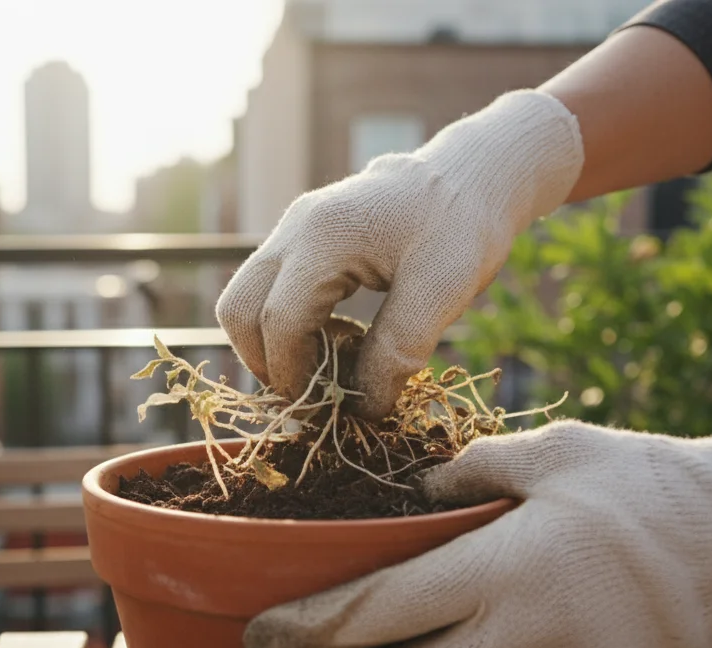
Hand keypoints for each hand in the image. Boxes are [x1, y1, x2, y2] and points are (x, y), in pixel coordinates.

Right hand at [215, 90, 582, 418]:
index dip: (295, 375)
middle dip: (268, 364)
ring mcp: (292, 231)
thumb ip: (397, 350)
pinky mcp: (301, 240)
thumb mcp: (443, 292)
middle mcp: (294, 228)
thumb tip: (362, 408)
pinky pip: (270, 293)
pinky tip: (343, 340)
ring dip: (278, 347)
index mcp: (322, 236)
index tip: (330, 406)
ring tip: (336, 366)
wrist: (473, 176)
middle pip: (238, 310)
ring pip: (246, 302)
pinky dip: (292, 328)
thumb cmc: (463, 227)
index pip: (278, 321)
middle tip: (319, 394)